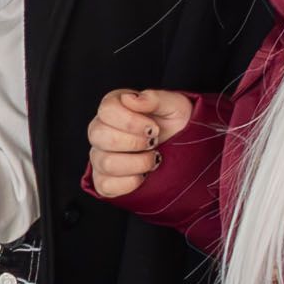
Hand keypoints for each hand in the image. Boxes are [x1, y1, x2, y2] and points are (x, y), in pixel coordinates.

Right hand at [84, 84, 198, 200]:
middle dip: (134, 142)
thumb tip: (131, 100)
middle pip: (98, 135)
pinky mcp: (104, 181)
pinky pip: (105, 185)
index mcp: (115, 108)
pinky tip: (143, 175)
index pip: (107, 110)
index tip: (153, 128)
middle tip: (153, 143)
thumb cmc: (177, 126)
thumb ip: (154, 98)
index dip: (131, 121)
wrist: (185, 153)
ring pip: (105, 162)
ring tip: (152, 159)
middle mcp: (101, 131)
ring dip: (136, 163)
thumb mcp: (175, 106)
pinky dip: (130, 182)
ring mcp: (100, 157)